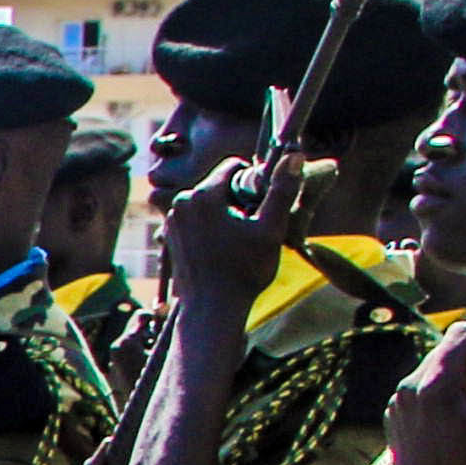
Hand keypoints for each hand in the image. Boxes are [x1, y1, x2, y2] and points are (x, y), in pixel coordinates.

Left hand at [156, 153, 295, 314]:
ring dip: (225, 213)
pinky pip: (197, 219)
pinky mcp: (170, 236)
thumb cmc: (243, 272)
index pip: (233, 166)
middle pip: (219, 184)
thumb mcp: (271, 229)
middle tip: (251, 227)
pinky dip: (211, 226)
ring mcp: (172, 220)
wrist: (211, 310)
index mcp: (202, 194)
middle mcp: (181, 202)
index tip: (261, 206)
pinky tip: (222, 248)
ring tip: (237, 241)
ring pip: (208, 202)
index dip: (252, 181)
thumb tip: (295, 155)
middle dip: (238, 198)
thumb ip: (282, 190)